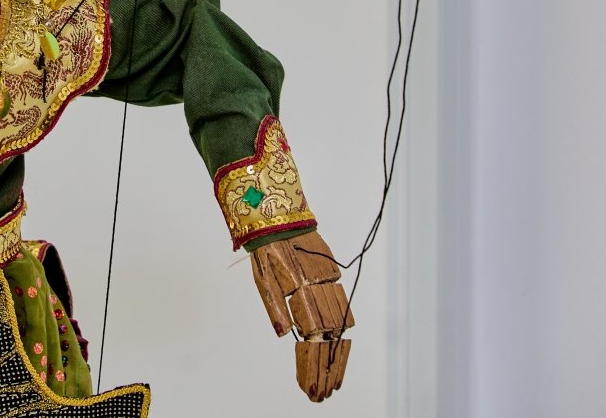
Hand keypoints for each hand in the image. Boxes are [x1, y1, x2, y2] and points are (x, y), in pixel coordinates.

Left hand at [250, 231, 353, 401]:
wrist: (279, 213)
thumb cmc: (265, 247)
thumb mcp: (262, 278)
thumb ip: (275, 307)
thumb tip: (286, 335)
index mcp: (301, 291)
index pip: (311, 340)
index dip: (311, 367)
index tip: (310, 389)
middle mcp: (320, 288)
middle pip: (328, 339)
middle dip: (325, 370)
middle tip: (322, 394)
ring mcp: (329, 281)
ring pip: (339, 324)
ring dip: (337, 355)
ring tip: (334, 380)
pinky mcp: (332, 272)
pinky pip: (342, 304)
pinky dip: (342, 328)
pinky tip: (340, 345)